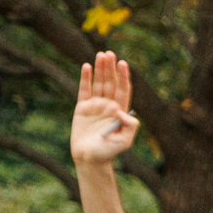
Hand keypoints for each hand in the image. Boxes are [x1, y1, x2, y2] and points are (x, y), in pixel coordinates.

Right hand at [70, 52, 139, 169]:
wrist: (89, 158)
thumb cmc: (108, 152)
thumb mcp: (124, 142)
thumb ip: (129, 127)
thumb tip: (123, 111)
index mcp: (121, 112)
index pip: (124, 90)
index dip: (124, 77)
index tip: (123, 63)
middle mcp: (109, 106)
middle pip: (111, 83)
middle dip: (111, 68)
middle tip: (109, 54)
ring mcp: (96, 105)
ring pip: (99, 83)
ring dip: (100, 69)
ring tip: (100, 55)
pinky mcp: (82, 107)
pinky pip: (84, 89)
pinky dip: (85, 78)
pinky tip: (87, 66)